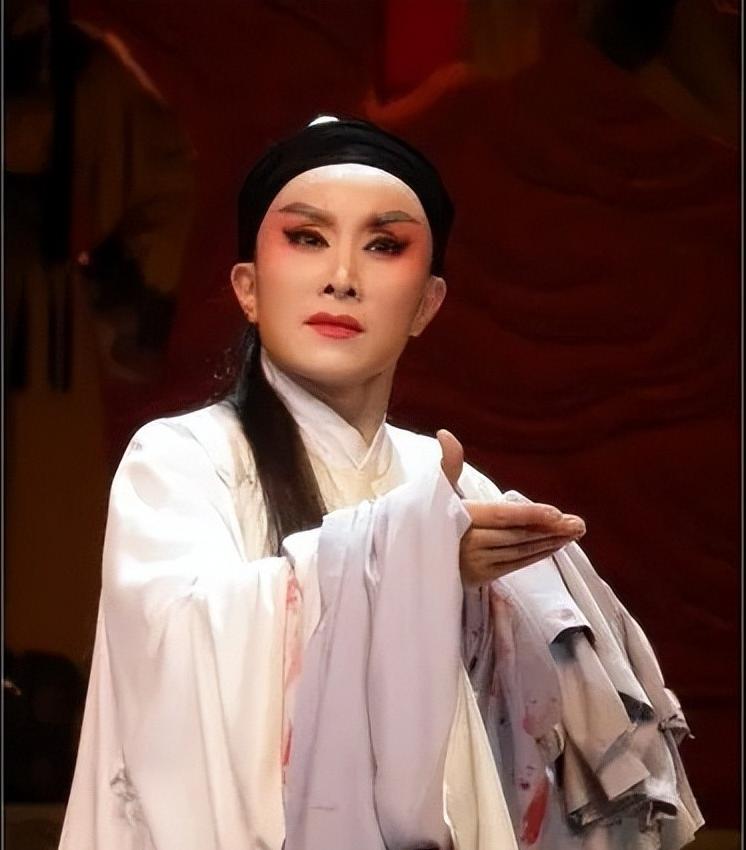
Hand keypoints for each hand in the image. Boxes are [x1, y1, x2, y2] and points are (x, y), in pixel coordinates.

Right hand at [437, 429, 585, 586]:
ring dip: (549, 543)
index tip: (556, 513)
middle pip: (516, 535)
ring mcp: (476, 562)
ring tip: (573, 533)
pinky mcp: (481, 577)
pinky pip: (515, 565)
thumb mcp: (437, 488)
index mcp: (462, 517)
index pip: (501, 515)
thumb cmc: (429, 517)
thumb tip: (445, 433)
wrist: (411, 556)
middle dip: (550, 530)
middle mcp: (470, 542)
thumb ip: (449, 463)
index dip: (530, 514)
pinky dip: (536, 556)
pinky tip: (553, 546)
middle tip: (578, 524)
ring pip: (519, 552)